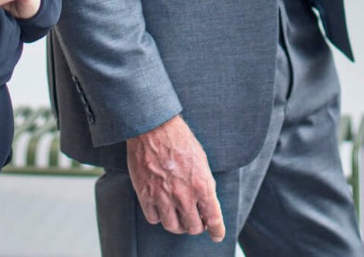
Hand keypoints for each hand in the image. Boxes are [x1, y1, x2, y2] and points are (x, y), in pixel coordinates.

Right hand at [125, 115, 224, 241]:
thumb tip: (207, 204)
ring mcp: (163, 197)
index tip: (217, 235)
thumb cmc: (180, 140)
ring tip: (179, 217)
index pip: (213, 218)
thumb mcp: (202, 160)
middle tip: (196, 221)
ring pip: (173, 227)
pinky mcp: (146, 195)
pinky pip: (154, 219)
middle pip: (193, 227)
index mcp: (202, 185)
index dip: (217, 230)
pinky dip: (159, 216)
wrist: (154, 127)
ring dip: (178, 225)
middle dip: (197, 226)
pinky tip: (161, 207)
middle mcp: (184, 195)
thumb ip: (205, 184)